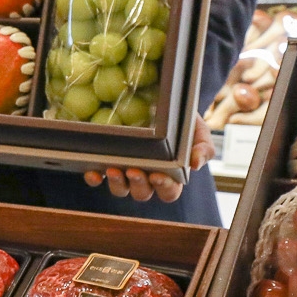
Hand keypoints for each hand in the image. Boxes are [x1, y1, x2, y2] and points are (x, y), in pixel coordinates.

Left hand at [84, 113, 216, 203]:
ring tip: (113, 169)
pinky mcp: (107, 163)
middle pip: (143, 193)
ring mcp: (126, 173)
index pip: (169, 192)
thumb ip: (203, 148)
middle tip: (134, 171)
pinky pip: (98, 178)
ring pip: (121, 190)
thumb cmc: (184, 121)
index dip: (164, 188)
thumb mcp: (198, 131)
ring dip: (117, 184)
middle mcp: (147, 179)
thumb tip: (195, 165)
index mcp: (171, 177)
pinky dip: (95, 178)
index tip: (158, 176)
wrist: (163, 103)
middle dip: (138, 185)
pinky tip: (93, 172)